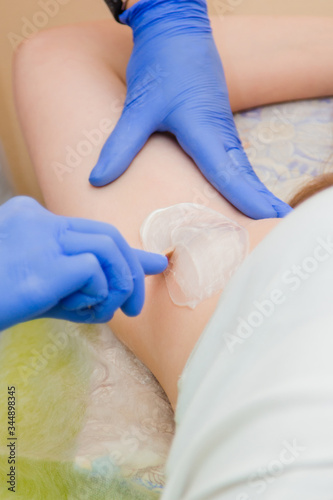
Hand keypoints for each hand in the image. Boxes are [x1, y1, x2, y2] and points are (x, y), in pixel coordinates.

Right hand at [0, 197, 166, 330]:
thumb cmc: (2, 302)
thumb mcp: (50, 286)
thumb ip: (91, 277)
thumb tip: (141, 274)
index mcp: (33, 218)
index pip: (93, 231)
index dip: (126, 252)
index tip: (152, 265)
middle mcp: (38, 219)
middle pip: (108, 235)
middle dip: (132, 270)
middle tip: (135, 307)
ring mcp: (40, 239)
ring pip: (109, 246)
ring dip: (122, 284)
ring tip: (109, 312)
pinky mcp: (44, 264)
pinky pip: (93, 270)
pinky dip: (97, 294)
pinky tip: (78, 309)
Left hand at [90, 0, 291, 218]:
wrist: (175, 28)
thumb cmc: (160, 65)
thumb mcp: (137, 108)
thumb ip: (120, 146)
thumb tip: (98, 180)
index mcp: (203, 128)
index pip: (227, 172)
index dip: (245, 198)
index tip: (267, 218)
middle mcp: (219, 131)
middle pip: (243, 174)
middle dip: (261, 201)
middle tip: (280, 225)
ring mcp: (222, 127)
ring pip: (241, 166)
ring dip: (255, 191)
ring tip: (270, 216)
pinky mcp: (218, 124)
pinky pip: (234, 158)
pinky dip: (242, 178)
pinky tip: (244, 191)